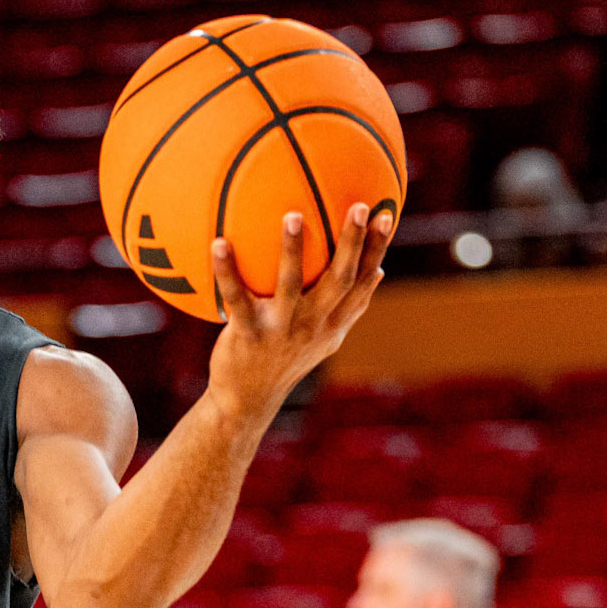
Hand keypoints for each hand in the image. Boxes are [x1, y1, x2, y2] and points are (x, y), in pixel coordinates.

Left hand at [207, 203, 393, 428]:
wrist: (247, 401)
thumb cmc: (286, 360)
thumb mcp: (325, 340)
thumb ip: (350, 309)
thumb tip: (380, 272)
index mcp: (332, 323)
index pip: (361, 282)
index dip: (377, 250)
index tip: (386, 215)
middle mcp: (312, 326)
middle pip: (339, 280)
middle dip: (352, 243)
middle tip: (360, 206)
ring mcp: (280, 330)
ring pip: (290, 286)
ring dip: (292, 250)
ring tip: (293, 215)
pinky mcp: (248, 335)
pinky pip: (237, 298)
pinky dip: (226, 271)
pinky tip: (219, 243)